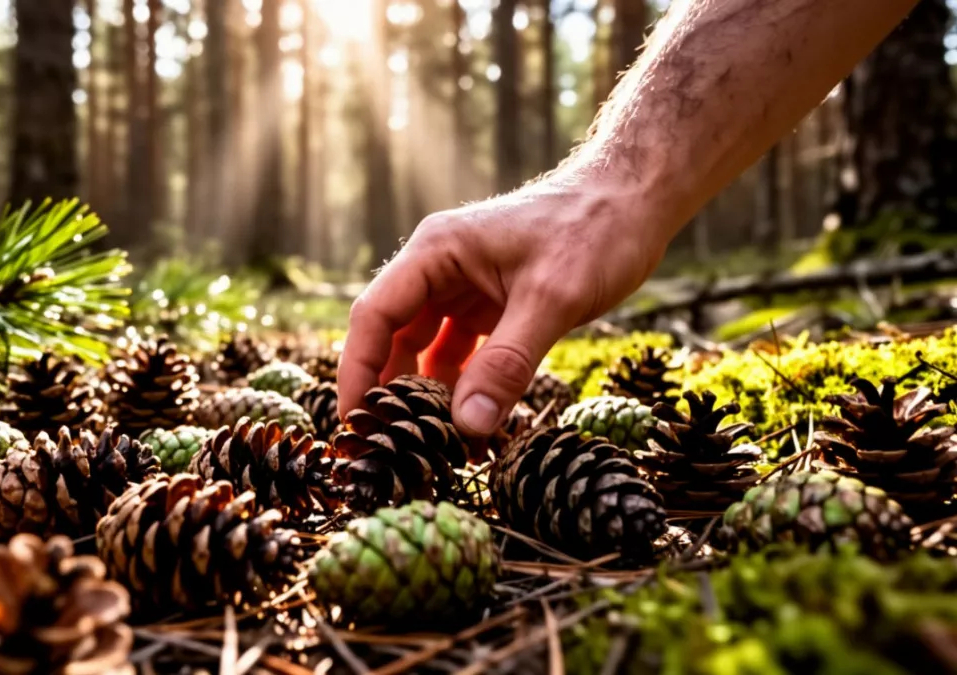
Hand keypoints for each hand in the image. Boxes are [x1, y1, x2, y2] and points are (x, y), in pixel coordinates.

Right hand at [338, 169, 676, 436]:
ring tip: (435, 448)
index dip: (359, 372)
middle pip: (393, 337)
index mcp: (436, 251)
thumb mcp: (552, 299)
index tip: (357, 425)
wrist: (636, 201)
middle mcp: (440, 269)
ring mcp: (463, 288)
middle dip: (391, 393)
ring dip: (428, 396)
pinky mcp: (490, 306)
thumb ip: (507, 365)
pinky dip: (464, 389)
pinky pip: (461, 354)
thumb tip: (468, 427)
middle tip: (391, 451)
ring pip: (425, 350)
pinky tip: (472, 425)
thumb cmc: (595, 229)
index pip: (374, 316)